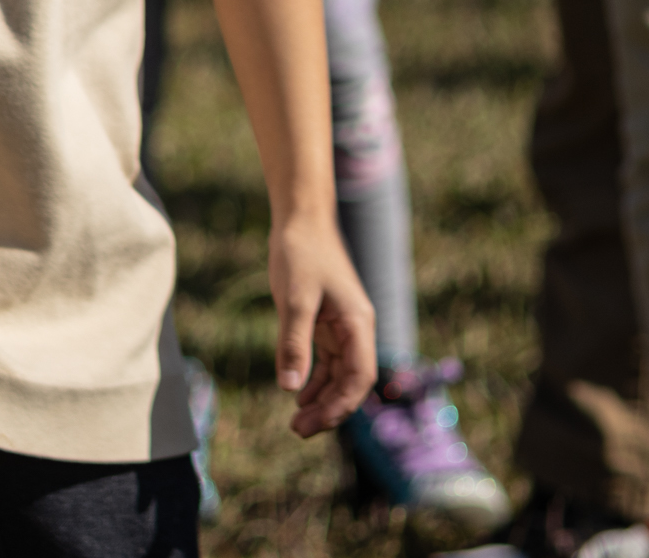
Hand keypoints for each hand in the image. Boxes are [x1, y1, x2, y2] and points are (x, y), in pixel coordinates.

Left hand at [270, 213, 377, 435]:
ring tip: (297, 421)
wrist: (301, 218)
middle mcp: (356, 329)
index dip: (340, 405)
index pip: (359, 377)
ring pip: (338, 373)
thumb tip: (289, 387)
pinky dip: (314, 378)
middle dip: (329, 409)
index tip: (314, 423)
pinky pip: (326, 358)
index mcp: (358, 324)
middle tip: (298, 430)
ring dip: (321, 397)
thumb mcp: (294, 299)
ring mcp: (343, 325)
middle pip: (350, 381)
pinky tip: (298, 394)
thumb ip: (293, 342)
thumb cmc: (300, 253)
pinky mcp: (327, 320)